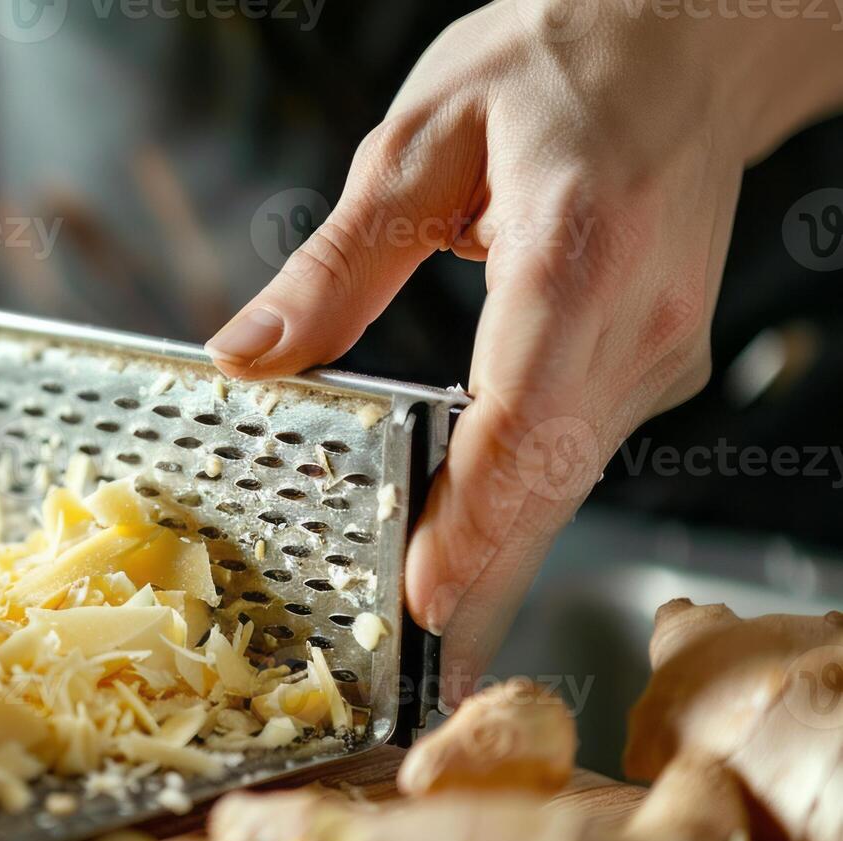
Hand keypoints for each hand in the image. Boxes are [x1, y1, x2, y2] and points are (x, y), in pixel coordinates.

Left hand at [206, 0, 842, 701]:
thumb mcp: (420, 142)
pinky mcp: (654, 364)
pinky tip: (470, 555)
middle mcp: (635, 318)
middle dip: (480, 579)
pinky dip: (522, 510)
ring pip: (570, 481)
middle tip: (416, 675)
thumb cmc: (559, 64)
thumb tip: (249, 356)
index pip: (526, 410)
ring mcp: (658, 349)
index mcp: (575, 250)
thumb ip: (333, 264)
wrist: (694, 36)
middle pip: (551, 477)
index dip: (475, 514)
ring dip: (500, 560)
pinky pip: (578, 454)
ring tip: (433, 647)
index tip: (426, 591)